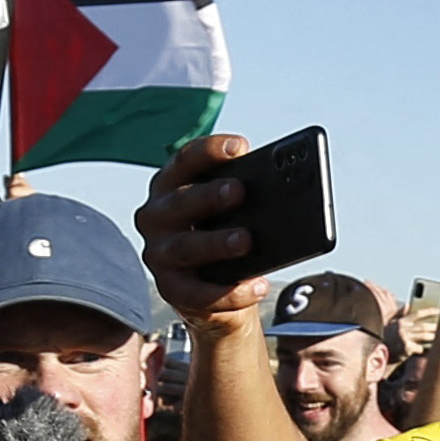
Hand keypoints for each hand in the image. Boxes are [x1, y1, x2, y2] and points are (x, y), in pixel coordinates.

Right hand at [138, 130, 280, 319]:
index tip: (239, 147)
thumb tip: (282, 190)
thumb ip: (246, 196)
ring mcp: (159, 254)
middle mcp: (157, 216)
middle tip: (239, 191)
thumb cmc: (225, 235)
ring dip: (217, 243)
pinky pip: (199, 293)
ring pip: (187, 247)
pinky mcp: (171, 289)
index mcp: (171, 186)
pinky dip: (230, 292)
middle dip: (209, 196)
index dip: (209, 151)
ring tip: (247, 240)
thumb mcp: (232, 210)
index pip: (185, 160)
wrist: (216, 290)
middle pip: (181, 202)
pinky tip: (257, 285)